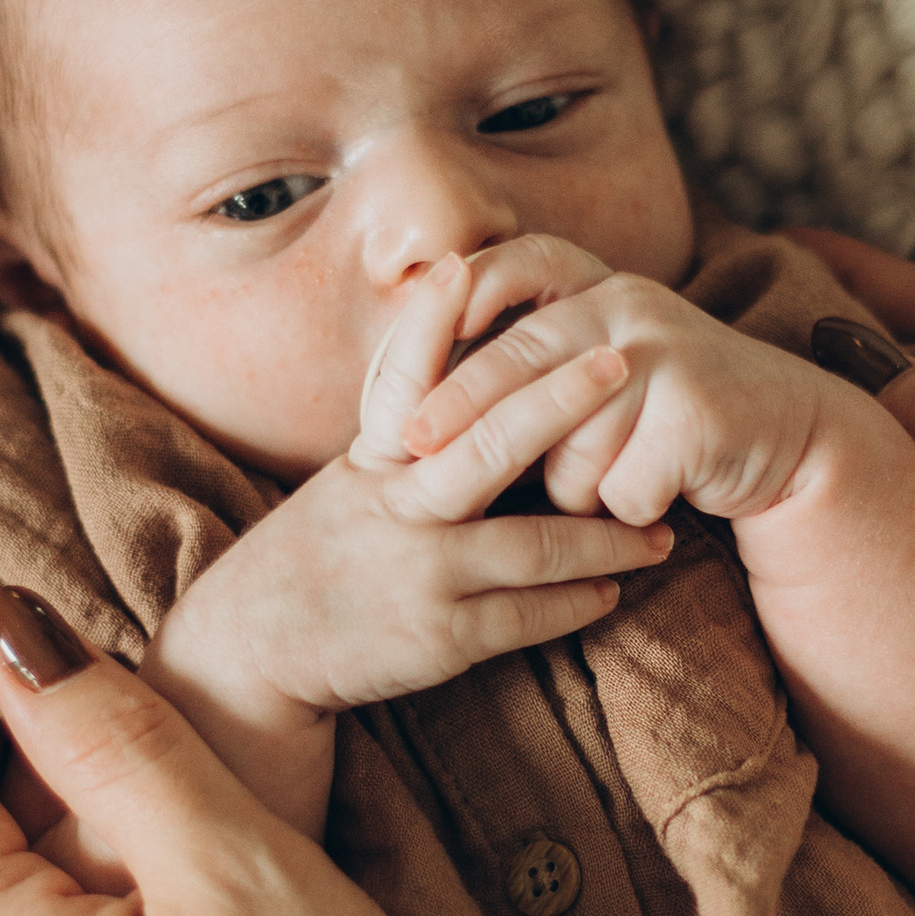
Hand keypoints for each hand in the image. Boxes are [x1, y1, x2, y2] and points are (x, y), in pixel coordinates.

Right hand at [143, 253, 670, 831]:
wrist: (253, 652)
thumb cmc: (318, 557)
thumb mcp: (349, 483)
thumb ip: (410, 438)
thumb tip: (477, 378)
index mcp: (374, 462)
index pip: (402, 378)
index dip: (430, 319)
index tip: (465, 263)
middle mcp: (398, 509)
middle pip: (489, 444)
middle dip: (560, 399)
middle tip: (624, 362)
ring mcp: (419, 574)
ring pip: (534, 546)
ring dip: (607, 538)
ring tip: (662, 533)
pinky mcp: (438, 638)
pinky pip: (527, 616)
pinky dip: (576, 602)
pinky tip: (612, 590)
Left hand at [402, 234, 827, 528]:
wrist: (786, 438)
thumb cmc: (663, 416)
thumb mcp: (598, 371)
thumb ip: (530, 366)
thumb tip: (415, 409)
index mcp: (599, 288)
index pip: (524, 264)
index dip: (472, 287)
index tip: (423, 323)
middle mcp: (631, 307)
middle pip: (525, 356)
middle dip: (463, 407)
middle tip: (415, 448)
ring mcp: (667, 356)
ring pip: (571, 440)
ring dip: (574, 488)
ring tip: (600, 490)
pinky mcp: (698, 416)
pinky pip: (620, 485)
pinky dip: (625, 510)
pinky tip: (653, 501)